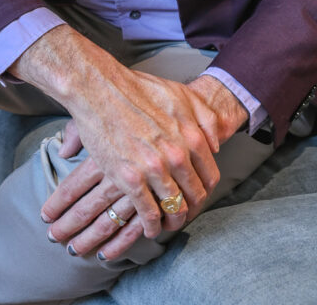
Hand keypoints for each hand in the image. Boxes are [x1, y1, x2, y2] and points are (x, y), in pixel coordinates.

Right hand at [48, 68, 246, 256]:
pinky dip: (151, 226)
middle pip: (195, 195)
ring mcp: (154, 167)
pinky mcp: (130, 178)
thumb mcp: (181, 94)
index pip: (210, 176)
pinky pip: (148, 213)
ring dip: (173, 221)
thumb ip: (205, 118)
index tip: (197, 196)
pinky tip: (149, 228)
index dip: (205, 190)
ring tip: (167, 223)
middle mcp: (177, 154)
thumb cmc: (137, 89)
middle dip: (192, 209)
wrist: (100, 89)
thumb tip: (216, 145)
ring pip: (174, 207)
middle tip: (184, 213)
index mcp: (191, 135)